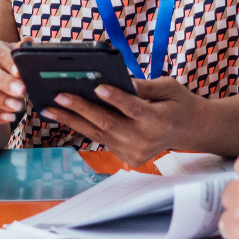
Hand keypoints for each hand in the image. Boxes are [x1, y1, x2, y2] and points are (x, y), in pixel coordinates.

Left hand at [44, 77, 209, 167]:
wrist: (189, 130)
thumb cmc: (177, 102)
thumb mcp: (169, 87)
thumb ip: (145, 86)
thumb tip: (120, 80)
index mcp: (159, 120)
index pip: (134, 108)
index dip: (116, 98)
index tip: (98, 87)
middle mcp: (145, 140)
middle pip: (109, 123)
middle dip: (81, 109)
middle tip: (58, 96)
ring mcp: (135, 152)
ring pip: (99, 134)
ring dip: (72, 120)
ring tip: (49, 108)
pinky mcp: (127, 157)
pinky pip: (102, 140)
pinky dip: (83, 127)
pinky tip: (64, 116)